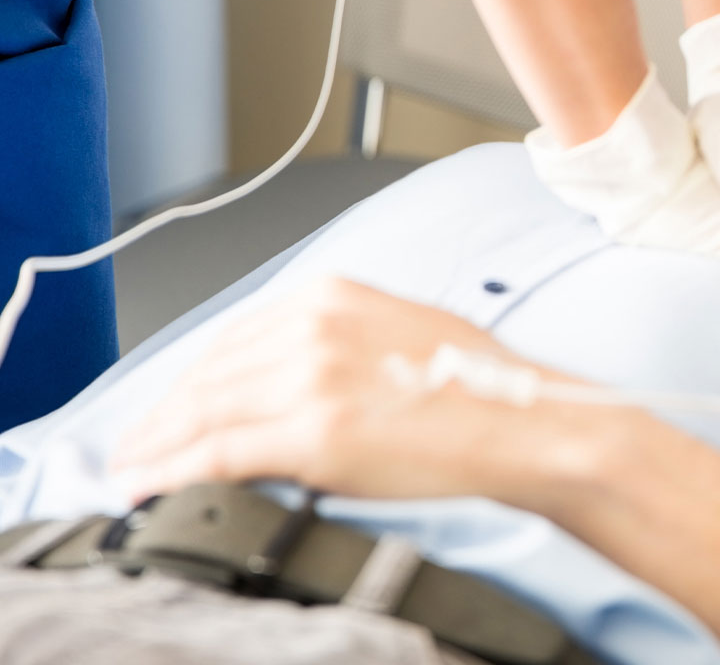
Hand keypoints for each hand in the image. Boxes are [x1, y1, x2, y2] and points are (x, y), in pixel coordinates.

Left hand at [113, 279, 538, 501]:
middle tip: (134, 445)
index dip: (190, 378)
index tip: (169, 404)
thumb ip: (339, 340)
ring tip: (132, 470)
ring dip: (156, 447)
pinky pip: (219, 455)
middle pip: (210, 375)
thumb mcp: (401, 330)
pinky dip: (174, 473)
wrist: (526, 422)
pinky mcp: (315, 435)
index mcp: (334, 296)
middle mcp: (315, 329)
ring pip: (203, 414)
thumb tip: (290, 377)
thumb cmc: (482, 386)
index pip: (234, 337)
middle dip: (161, 415)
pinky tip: (153, 485)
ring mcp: (312, 380)